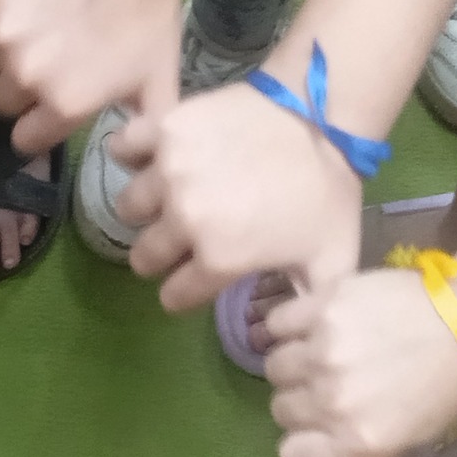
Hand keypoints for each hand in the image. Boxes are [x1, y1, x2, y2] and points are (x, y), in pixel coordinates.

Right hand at [0, 0, 177, 153]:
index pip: (23, 138)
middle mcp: (25, 78)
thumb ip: (144, 128)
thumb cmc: (147, 13)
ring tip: (21, 25)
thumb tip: (129, 161)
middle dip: (15, 84)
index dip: (35, 122)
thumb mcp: (160, 81)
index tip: (47, 100)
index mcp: (63, 106)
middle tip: (43, 52)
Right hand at [113, 83, 363, 311]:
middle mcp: (184, 218)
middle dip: (158, 255)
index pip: (175, 295)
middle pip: (144, 255)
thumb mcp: (332, 264)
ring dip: (145, 208)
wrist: (324, 116)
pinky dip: (131, 154)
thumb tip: (275, 340)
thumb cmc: (327, 192)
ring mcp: (168, 171)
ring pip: (129, 206)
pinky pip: (124, 148)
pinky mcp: (163, 129)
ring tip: (165, 199)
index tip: (189, 283)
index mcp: (220, 257)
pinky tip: (149, 158)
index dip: (182, 294)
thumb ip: (307, 310)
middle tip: (178, 241)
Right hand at [265, 267, 456, 456]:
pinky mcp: (321, 308)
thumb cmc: (446, 386)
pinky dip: (287, 325)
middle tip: (323, 383)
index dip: (301, 441)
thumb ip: (354, 449)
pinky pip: (278, 323)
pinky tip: (309, 324)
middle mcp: (332, 402)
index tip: (312, 429)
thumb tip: (314, 447)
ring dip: (293, 362)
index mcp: (355, 443)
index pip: (291, 455)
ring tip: (317, 351)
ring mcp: (323, 352)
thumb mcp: (406, 440)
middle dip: (300, 399)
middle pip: (282, 408)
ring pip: (276, 366)